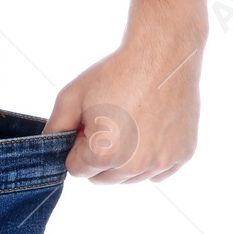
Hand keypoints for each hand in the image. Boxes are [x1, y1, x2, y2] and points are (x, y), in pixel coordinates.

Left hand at [44, 21, 205, 184]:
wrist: (163, 54)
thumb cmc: (116, 74)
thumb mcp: (71, 98)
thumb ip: (54, 130)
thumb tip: (49, 150)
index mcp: (104, 155)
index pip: (77, 170)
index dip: (78, 147)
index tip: (89, 126)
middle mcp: (135, 166)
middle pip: (102, 178)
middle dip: (99, 157)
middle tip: (109, 124)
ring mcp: (162, 162)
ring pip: (129, 178)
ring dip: (124, 160)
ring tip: (130, 124)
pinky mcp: (183, 154)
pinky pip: (157, 172)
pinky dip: (150, 158)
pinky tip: (149, 131)